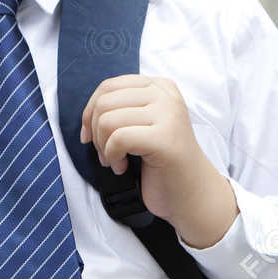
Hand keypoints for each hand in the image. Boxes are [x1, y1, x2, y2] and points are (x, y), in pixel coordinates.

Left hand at [79, 74, 235, 248]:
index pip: (109, 86)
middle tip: (106, 154)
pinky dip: (112, 157)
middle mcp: (166, 95)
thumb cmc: (161, 162)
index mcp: (160, 87)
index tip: (92, 137)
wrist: (191, 192)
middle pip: (104, 102)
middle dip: (95, 132)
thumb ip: (121, 110)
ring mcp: (168, 115)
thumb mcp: (142, 124)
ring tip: (115, 161)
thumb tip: (86, 116)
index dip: (90, 112)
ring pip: (107, 120)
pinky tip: (123, 168)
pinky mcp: (164, 138)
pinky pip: (118, 139)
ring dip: (102, 147)